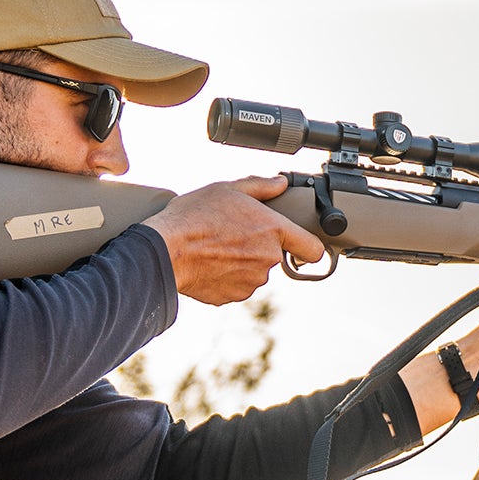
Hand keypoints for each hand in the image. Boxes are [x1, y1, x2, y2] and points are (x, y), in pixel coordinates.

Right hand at [142, 177, 324, 304]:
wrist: (164, 251)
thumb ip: (261, 186)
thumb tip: (280, 183)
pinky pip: (236, 285)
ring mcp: (251, 281)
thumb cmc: (194, 216)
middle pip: (275, 256)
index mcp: (273, 231)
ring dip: (243, 261)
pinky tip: (209, 261)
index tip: (300, 245)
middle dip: (260, 246)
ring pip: (255, 271)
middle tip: (234, 232)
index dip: (309, 246)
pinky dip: (227, 275)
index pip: (314, 249)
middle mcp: (268, 260)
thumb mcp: (227, 189)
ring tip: (217, 245)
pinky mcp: (232, 296)